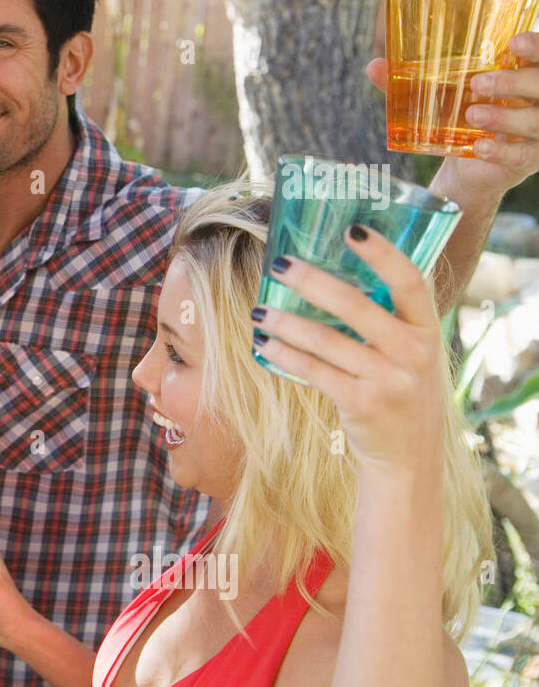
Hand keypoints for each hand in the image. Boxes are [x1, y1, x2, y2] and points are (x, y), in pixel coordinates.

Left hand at [250, 225, 444, 474]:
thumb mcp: (408, 354)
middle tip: (281, 264)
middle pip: (356, 305)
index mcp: (427, 330)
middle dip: (312, 281)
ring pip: (326, 339)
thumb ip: (385, 321)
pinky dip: (284, 355)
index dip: (382, 253)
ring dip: (286, 321)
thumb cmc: (399, 392)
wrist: (408, 457)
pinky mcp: (361, 403)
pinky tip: (263, 344)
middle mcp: (413, 352)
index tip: (351, 228)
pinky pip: (313, 371)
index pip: (409, 280)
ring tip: (259, 309)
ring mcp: (389, 379)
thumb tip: (326, 277)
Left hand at [368, 31, 538, 195]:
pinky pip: (522, 155)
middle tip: (477, 83)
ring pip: (536, 121)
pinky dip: (501, 151)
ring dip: (505, 117)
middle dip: (514, 82)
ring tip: (472, 114)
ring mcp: (537, 132)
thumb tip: (374, 66)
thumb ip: (413, 82)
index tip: (513, 44)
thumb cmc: (462, 119)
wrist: (469, 167)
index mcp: (526, 75)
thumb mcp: (441, 97)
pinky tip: (479, 148)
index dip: (536, 48)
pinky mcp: (527, 160)